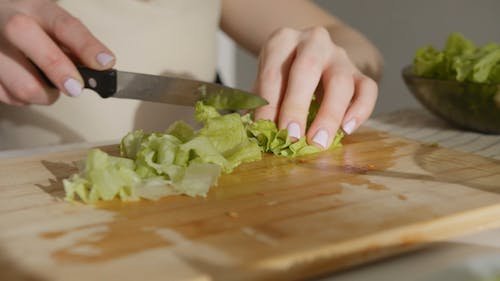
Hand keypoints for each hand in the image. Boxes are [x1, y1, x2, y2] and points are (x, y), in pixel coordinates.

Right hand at [0, 0, 113, 105]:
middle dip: (57, 68)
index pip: (63, 24)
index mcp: (36, 8)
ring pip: (18, 79)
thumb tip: (98, 71)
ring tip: (48, 88)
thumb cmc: (32, 31)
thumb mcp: (53, 28)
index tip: (105, 63)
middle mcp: (8, 20)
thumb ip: (73, 46)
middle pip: (25, 35)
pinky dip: (22, 99)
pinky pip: (7, 96)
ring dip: (43, 94)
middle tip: (75, 88)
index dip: (87, 46)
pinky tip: (25, 85)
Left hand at [253, 26, 377, 148]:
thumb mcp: (266, 82)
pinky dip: (360, 110)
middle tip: (291, 136)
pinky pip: (368, 88)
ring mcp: (339, 56)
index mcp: (283, 41)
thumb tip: (256, 134)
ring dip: (329, 114)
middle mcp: (313, 42)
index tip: (265, 129)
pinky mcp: (360, 71)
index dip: (269, 102)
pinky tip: (347, 129)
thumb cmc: (282, 76)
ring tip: (319, 141)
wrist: (310, 57)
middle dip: (297, 106)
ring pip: (340, 80)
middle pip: (308, 69)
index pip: (274, 71)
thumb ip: (262, 104)